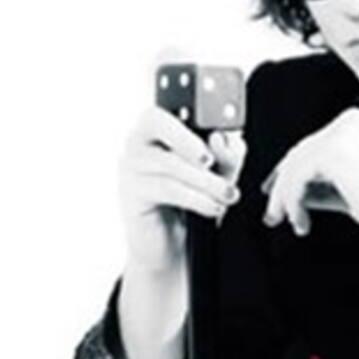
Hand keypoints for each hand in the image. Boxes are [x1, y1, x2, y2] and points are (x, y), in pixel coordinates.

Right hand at [118, 103, 246, 273]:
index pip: (169, 105)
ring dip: (206, 181)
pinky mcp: (131, 193)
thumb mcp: (219, 180)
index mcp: (159, 131)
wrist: (173, 253)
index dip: (194, 111)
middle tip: (212, 161)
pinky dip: (196, 198)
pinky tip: (214, 208)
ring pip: (169, 162)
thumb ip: (227, 158)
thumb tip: (223, 138)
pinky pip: (166, 188)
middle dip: (188, 139)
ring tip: (228, 196)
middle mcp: (139, 142)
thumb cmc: (193, 212)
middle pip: (155, 121)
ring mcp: (131, 166)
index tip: (220, 132)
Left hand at [260, 107, 358, 239]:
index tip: (280, 197)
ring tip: (293, 222)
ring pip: (295, 164)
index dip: (291, 173)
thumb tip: (298, 194)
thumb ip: (324, 188)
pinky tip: (301, 219)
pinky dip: (293, 200)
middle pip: (301, 152)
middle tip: (275, 214)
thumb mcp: (352, 193)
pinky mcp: (333, 151)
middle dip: (283, 187)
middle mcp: (350, 122)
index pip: (314, 146)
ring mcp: (342, 133)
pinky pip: (298, 175)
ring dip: (287, 198)